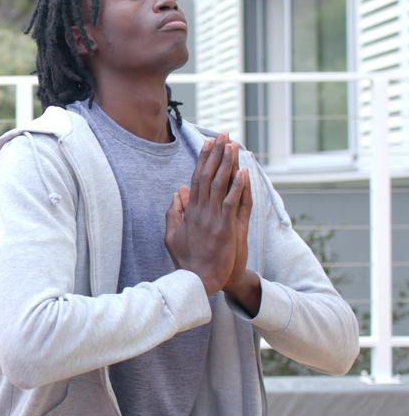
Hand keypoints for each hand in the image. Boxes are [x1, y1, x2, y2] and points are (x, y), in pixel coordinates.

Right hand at [164, 133, 247, 295]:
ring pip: (220, 185)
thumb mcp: (172, 235)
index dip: (203, 160)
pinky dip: (237, 187)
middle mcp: (200, 211)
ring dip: (227, 164)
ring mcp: (213, 219)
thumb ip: (174, 212)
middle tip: (223, 135)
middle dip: (216, 154)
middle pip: (208, 176)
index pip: (196, 179)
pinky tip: (243, 173)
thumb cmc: (187, 260)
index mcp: (189, 211)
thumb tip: (176, 193)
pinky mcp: (225, 228)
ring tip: (233, 146)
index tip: (209, 143)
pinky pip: (232, 203)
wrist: (197, 280)